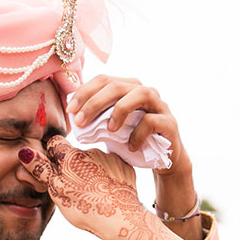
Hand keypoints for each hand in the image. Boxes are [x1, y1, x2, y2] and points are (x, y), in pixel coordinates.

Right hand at [21, 137, 180, 239]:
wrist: (121, 219)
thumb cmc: (85, 207)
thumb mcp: (57, 191)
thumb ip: (41, 170)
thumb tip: (25, 152)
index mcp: (71, 156)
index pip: (55, 143)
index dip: (53, 155)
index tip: (55, 170)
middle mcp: (91, 151)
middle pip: (76, 154)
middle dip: (73, 166)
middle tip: (75, 189)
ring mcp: (110, 158)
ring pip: (94, 160)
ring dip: (91, 171)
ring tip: (93, 193)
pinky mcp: (125, 167)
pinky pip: (111, 167)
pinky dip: (108, 176)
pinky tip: (107, 191)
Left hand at [68, 75, 192, 180]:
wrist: (164, 159)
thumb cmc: (133, 140)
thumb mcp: (111, 128)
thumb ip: (97, 118)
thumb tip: (73, 115)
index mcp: (128, 88)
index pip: (103, 80)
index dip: (84, 92)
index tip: (70, 110)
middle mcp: (145, 91)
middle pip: (117, 85)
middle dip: (94, 102)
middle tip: (80, 122)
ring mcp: (159, 105)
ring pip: (139, 94)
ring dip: (119, 111)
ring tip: (109, 130)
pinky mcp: (169, 122)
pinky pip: (151, 121)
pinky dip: (137, 134)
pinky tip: (130, 146)